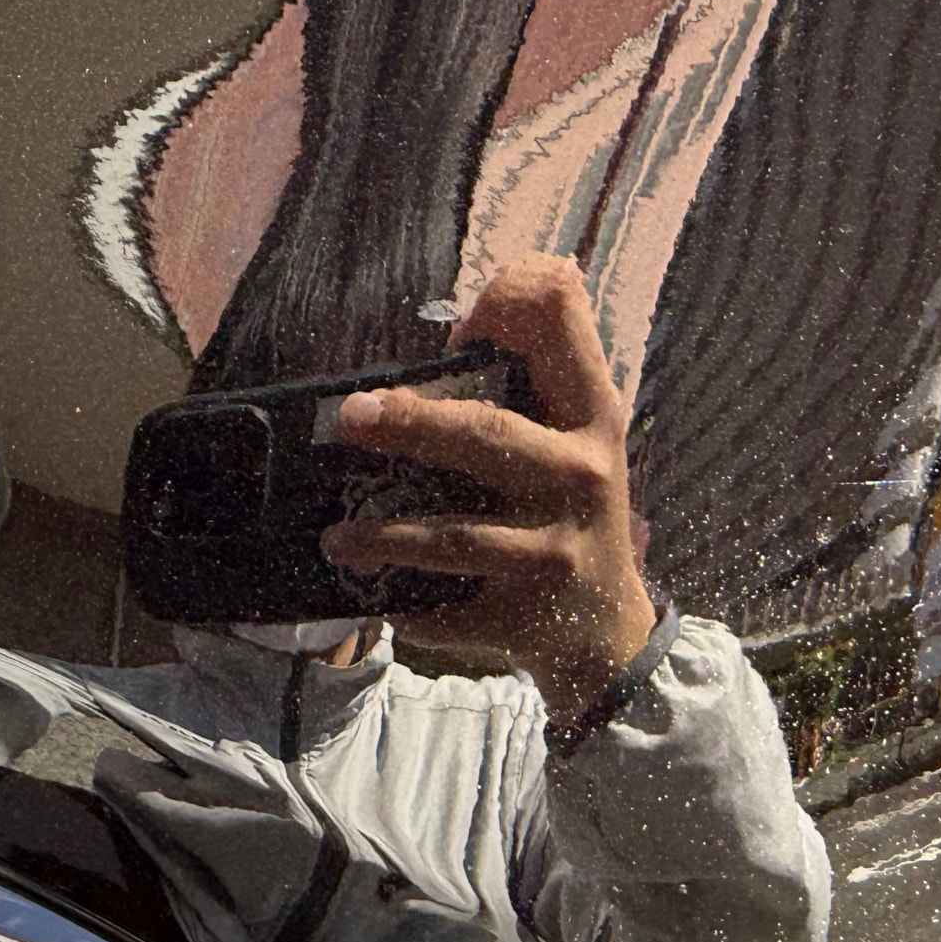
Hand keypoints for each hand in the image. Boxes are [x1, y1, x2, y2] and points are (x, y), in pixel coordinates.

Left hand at [322, 253, 658, 721]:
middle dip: (412, 423)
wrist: (605, 631)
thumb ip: (524, 382)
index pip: (565, 339)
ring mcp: (556, 552)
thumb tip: (458, 321)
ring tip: (335, 537)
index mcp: (590, 420)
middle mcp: (582, 479)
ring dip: (382, 535)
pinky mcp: (528, 616)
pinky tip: (377, 596)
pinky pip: (447, 608)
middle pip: (488, 437)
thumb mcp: (568, 440)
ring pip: (454, 535)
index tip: (465, 310)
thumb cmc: (562, 509)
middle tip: (349, 416)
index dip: (517, 310)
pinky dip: (407, 606)